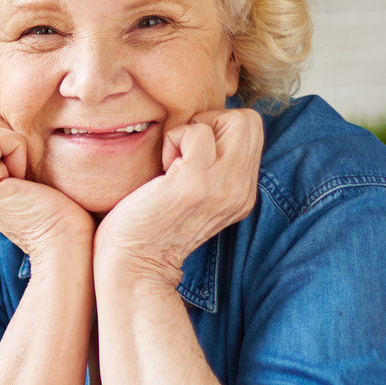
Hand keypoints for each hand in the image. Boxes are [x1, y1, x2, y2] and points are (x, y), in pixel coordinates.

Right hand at [0, 107, 92, 261]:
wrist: (65, 240)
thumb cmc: (56, 203)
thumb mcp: (21, 166)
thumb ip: (1, 144)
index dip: (6, 135)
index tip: (22, 171)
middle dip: (7, 136)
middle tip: (22, 175)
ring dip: (13, 144)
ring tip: (22, 178)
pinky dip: (16, 149)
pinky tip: (22, 179)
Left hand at [96, 108, 261, 287]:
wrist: (134, 264)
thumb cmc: (149, 225)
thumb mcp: (194, 195)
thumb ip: (210, 167)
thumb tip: (202, 127)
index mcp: (242, 193)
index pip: (251, 133)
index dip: (217, 130)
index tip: (189, 156)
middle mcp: (241, 190)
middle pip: (250, 121)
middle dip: (213, 122)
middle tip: (183, 151)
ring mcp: (223, 185)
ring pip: (234, 120)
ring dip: (193, 130)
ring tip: (173, 163)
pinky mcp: (196, 182)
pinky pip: (196, 131)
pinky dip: (175, 138)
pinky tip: (162, 170)